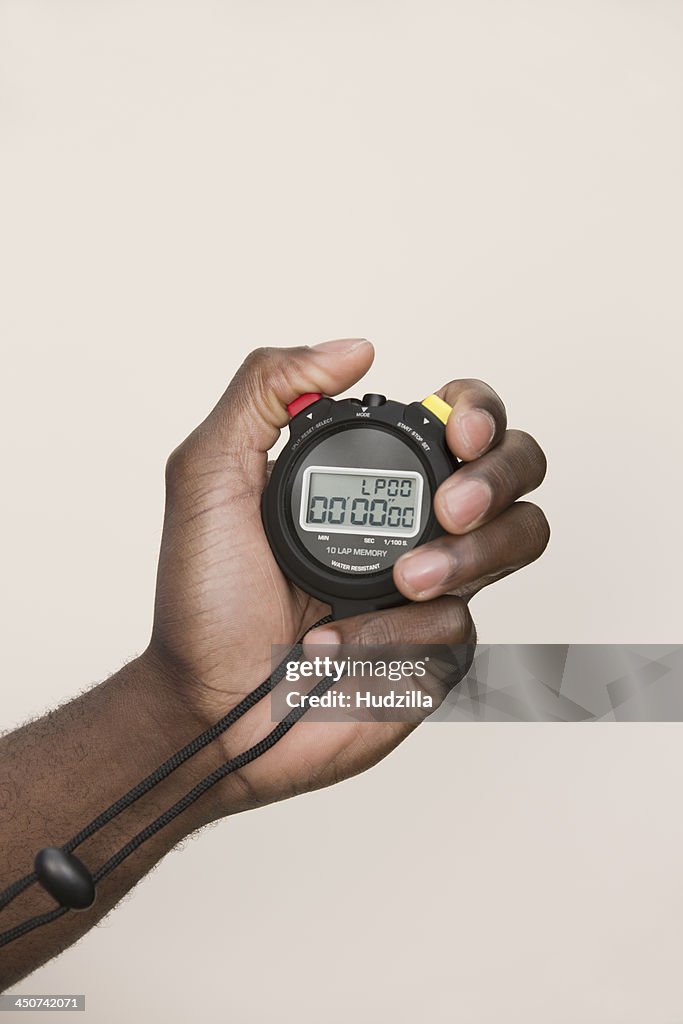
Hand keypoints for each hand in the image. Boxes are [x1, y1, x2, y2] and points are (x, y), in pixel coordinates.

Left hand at [147, 340, 548, 818]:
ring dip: (469, 555)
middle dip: (496, 480)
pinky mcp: (438, 650)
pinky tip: (338, 645)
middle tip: (447, 511)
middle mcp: (412, 523)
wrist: (209, 706)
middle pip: (516, 470)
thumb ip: (266, 391)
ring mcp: (433, 586)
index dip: (479, 413)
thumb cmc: (204, 602)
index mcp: (369, 475)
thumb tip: (354, 349)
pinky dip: (398, 634)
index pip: (458, 418)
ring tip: (403, 582)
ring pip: (519, 540)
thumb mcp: (208, 476)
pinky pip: (463, 626)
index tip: (457, 434)